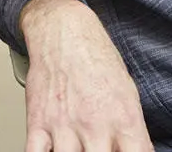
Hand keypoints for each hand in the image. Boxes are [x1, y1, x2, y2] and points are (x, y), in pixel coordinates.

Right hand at [21, 0, 152, 151]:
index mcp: (124, 120)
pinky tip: (51, 151)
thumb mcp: (129, 93)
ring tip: (78, 148)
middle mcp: (95, 125)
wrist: (63, 32)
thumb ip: (134, 131)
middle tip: (97, 149)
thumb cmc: (95, 58)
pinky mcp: (38, 121)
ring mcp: (64, 125)